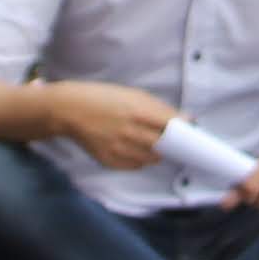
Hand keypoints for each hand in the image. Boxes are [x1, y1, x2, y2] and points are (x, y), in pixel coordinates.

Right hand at [48, 82, 179, 169]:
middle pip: (164, 145)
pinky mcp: (109, 160)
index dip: (184, 129)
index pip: (170, 125)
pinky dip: (140, 159)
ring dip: (157, 152)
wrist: (69, 110)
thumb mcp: (131, 94)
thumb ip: (158, 107)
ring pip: (151, 158)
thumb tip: (184, 119)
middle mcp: (130, 132)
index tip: (189, 130)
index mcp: (137, 111)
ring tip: (151, 143)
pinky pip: (135, 165)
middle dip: (172, 143)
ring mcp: (119, 149)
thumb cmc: (102, 97)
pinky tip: (135, 149)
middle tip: (173, 140)